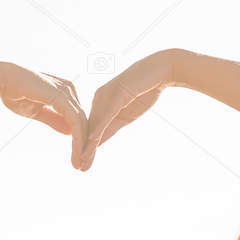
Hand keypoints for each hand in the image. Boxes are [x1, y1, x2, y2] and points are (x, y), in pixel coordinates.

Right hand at [0, 65, 88, 167]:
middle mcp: (70, 91)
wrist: (4, 81)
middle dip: (84, 146)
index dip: (79, 139)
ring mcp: (68, 93)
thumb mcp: (38, 112)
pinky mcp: (63, 98)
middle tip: (82, 167)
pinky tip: (77, 154)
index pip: (77, 118)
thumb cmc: (17, 94)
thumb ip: (54, 120)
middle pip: (83, 122)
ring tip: (80, 165)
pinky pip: (75, 122)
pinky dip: (78, 140)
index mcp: (65, 92)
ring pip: (82, 124)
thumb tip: (69, 132)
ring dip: (82, 147)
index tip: (77, 158)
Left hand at [80, 50, 179, 169]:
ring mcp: (107, 94)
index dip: (86, 148)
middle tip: (78, 168)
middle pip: (89, 128)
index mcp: (100, 102)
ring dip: (88, 143)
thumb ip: (110, 128)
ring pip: (96, 123)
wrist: (160, 71)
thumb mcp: (124, 116)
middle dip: (83, 149)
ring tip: (83, 160)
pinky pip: (107, 113)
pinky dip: (100, 127)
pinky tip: (93, 139)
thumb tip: (96, 143)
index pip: (91, 129)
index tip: (81, 165)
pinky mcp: (117, 92)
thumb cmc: (144, 91)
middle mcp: (99, 97)